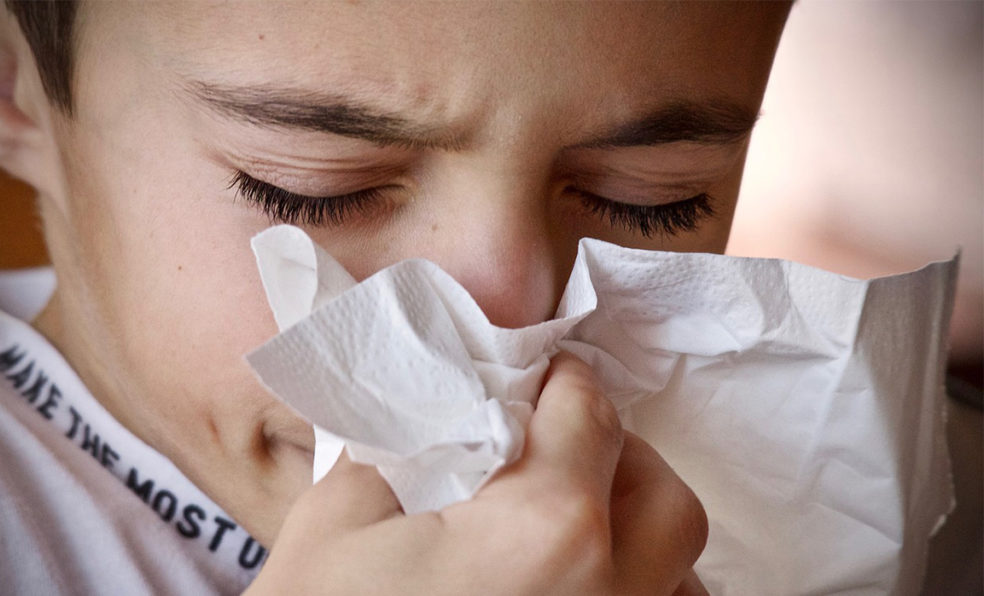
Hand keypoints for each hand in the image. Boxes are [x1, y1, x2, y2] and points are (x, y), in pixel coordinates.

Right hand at [247, 352, 707, 594]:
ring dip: (636, 530)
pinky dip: (632, 591)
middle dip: (617, 455)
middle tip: (558, 446)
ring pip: (677, 572)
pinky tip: (572, 588)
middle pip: (661, 496)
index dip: (565, 380)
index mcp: (545, 530)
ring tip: (570, 522)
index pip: (589, 417)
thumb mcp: (336, 526)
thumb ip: (403, 454)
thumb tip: (440, 426)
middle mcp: (609, 593)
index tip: (548, 375)